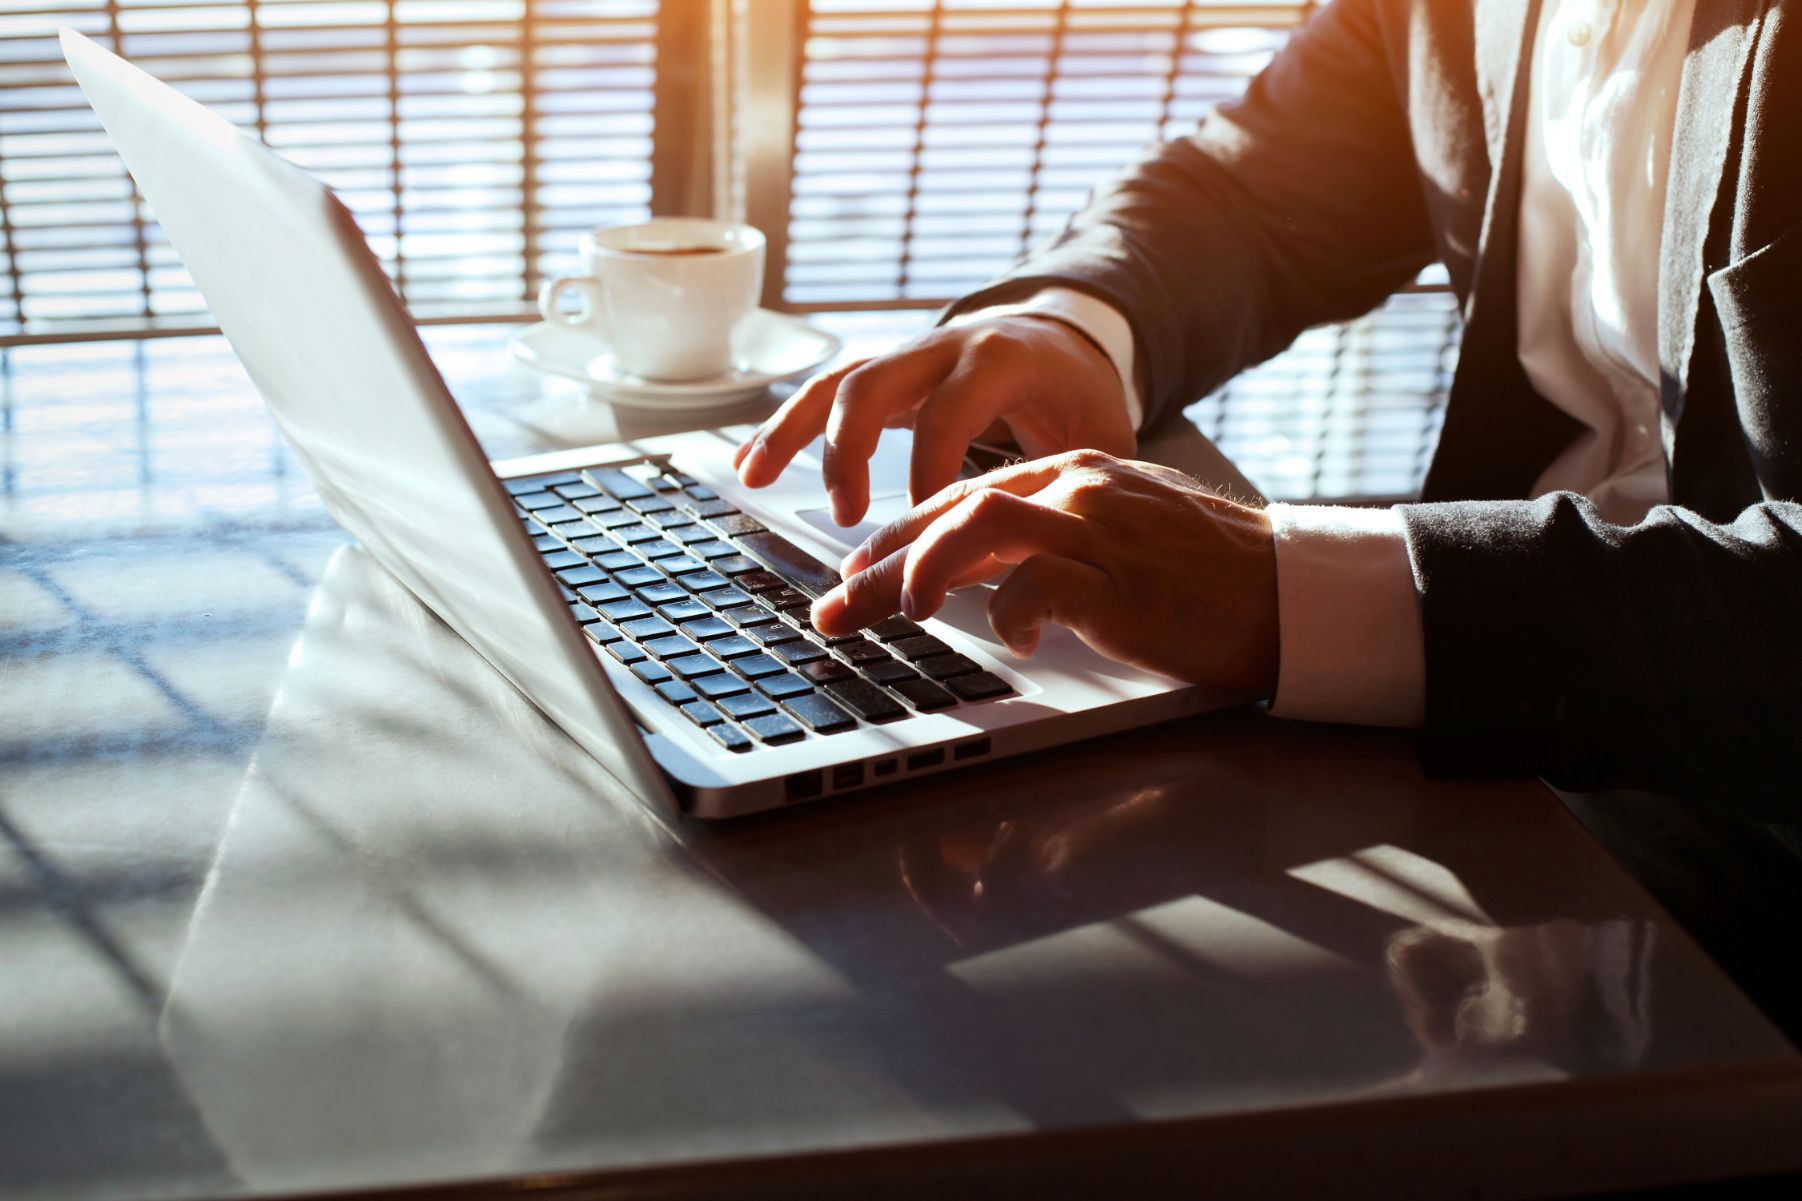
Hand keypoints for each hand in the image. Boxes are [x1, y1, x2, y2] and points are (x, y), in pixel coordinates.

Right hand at [732, 314, 1135, 525]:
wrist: (1065, 335)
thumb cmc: (1079, 395)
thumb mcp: (1099, 433)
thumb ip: (1075, 486)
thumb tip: (1052, 556)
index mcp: (1001, 360)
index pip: (950, 411)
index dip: (930, 472)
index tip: (924, 529)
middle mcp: (945, 347)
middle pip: (874, 384)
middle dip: (850, 451)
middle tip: (849, 516)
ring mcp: (908, 355)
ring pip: (836, 382)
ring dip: (792, 432)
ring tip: (755, 480)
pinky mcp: (885, 371)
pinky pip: (825, 390)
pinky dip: (785, 426)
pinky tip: (751, 465)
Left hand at [810, 450, 1280, 699]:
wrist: (1286, 592)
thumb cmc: (1204, 578)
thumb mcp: (1119, 538)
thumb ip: (1051, 544)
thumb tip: (980, 581)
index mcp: (1073, 474)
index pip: (960, 497)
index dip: (897, 540)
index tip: (854, 579)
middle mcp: (1077, 488)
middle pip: (951, 511)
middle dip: (880, 563)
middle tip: (833, 610)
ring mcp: (1099, 528)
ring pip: (980, 524)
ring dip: (924, 570)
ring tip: (897, 613)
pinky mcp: (1122, 578)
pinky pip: (1040, 584)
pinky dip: (1009, 612)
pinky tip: (1009, 639)